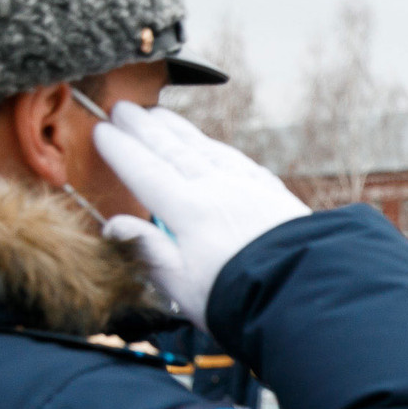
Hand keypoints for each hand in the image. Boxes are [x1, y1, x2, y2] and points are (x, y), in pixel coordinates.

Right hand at [93, 102, 308, 322]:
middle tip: (123, 107)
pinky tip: (210, 145)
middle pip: (173, 150)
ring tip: (158, 114)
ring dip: (179, 130)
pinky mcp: (274, 194)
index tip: (101, 131)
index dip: (121, 150)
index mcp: (189, 211)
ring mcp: (248, 187)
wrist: (306, 295)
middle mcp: (218, 189)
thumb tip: (114, 224)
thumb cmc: (240, 300)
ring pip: (206, 149)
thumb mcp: (182, 286)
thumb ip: (148, 250)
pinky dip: (216, 147)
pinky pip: (237, 160)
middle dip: (144, 128)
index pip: (145, 172)